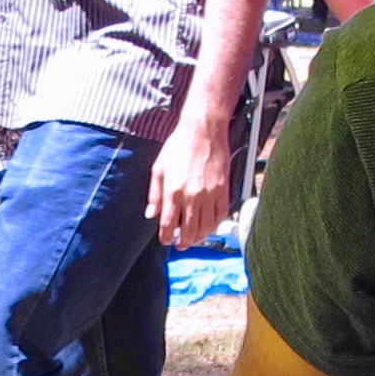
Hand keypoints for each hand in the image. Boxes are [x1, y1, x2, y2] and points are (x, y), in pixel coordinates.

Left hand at [148, 112, 234, 249]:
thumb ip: (154, 194)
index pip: (169, 224)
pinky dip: (214, 226)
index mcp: (174, 190)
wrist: (204, 131)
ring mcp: (210, 194)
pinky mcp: (223, 190)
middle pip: (189, 230)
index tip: (166, 241)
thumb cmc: (180, 146)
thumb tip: (151, 213)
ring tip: (193, 240)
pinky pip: (220, 215)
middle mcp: (192, 195)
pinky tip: (208, 228)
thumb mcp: (159, 168)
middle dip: (183, 242)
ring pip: (206, 226)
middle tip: (180, 245)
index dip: (167, 237)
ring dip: (199, 238)